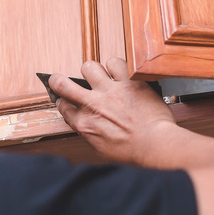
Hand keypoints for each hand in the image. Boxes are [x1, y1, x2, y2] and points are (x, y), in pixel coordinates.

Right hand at [49, 58, 175, 163]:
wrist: (156, 145)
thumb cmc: (132, 151)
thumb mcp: (100, 148)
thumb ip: (88, 131)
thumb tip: (80, 120)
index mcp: (84, 123)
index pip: (62, 106)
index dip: (63, 102)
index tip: (66, 101)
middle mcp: (93, 105)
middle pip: (62, 84)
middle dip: (57, 80)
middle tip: (61, 80)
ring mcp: (111, 91)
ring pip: (89, 67)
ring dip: (92, 71)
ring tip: (99, 76)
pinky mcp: (129, 82)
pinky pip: (115, 63)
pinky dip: (116, 66)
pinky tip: (119, 73)